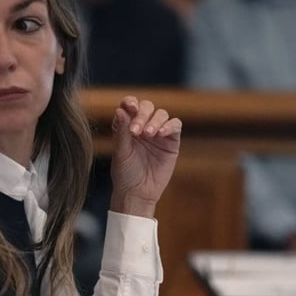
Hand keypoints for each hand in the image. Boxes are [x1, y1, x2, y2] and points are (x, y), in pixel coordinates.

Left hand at [110, 96, 181, 217]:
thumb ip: (121, 131)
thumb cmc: (125, 173)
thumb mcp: (121, 152)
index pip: (130, 106)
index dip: (130, 102)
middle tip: (136, 130)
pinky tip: (160, 134)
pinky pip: (175, 125)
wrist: (138, 193)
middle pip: (147, 107)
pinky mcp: (171, 142)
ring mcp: (158, 133)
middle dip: (142, 114)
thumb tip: (120, 110)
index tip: (130, 106)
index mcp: (127, 125)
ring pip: (161, 114)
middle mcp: (143, 126)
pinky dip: (169, 126)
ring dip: (155, 121)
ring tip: (149, 134)